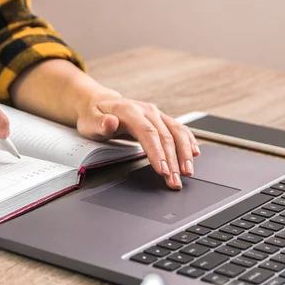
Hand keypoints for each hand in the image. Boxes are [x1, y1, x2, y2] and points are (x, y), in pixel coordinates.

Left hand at [76, 90, 199, 189]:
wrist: (100, 102)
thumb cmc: (94, 115)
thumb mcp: (89, 121)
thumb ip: (99, 124)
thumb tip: (110, 122)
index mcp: (130, 111)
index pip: (148, 133)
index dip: (157, 153)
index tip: (163, 170)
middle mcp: (147, 110)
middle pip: (165, 136)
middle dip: (173, 161)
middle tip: (175, 181)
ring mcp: (156, 114)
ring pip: (177, 132)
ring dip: (185, 153)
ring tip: (187, 172)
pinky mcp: (161, 119)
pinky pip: (180, 129)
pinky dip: (189, 141)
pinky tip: (195, 153)